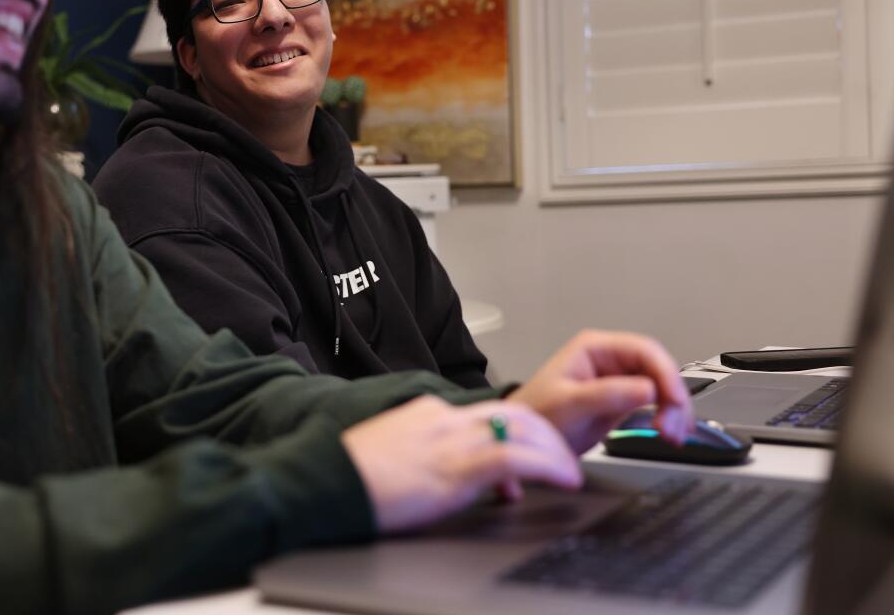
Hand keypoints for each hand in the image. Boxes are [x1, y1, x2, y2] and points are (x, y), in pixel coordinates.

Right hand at [341, 395, 581, 533]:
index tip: (530, 455)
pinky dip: (549, 466)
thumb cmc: (346, 478)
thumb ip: (419, 457)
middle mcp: (444, 419)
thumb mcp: (389, 457)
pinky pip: (518, 458)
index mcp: (427, 413)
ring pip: (526, 429)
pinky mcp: (455, 467)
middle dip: (547, 435)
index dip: (518, 432)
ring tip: (571, 474)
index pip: (486, 412)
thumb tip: (437, 477)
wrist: (322, 481)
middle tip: (563, 460)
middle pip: (515, 413)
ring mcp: (451, 441)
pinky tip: (564, 480)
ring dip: (557, 452)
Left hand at [508, 329, 693, 453]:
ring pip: (661, 387)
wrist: (523, 441)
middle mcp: (609, 360)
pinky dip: (668, 418)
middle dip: (672, 397)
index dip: (665, 373)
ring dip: (674, 411)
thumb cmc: (536, 415)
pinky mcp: (621, 401)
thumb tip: (647, 389)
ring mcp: (617, 380)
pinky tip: (671, 434)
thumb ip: (606, 394)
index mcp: (594, 348)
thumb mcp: (568, 404)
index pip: (644, 350)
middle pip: (658, 369)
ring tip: (672, 436)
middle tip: (674, 428)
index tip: (675, 401)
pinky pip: (655, 403)